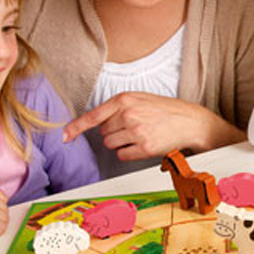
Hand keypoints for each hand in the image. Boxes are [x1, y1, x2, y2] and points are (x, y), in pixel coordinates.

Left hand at [63, 92, 243, 159]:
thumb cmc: (164, 110)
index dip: (75, 128)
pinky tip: (143, 144)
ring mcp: (136, 131)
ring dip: (120, 143)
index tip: (63, 136)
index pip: (93, 116)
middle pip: (102, 133)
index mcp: (124, 99)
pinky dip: (129, 152)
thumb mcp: (139, 99)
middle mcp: (128, 114)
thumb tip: (96, 124)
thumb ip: (117, 108)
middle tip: (132, 127)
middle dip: (113, 132)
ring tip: (138, 135)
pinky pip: (122, 155)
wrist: (189, 121)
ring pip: (111, 145)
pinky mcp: (144, 147)